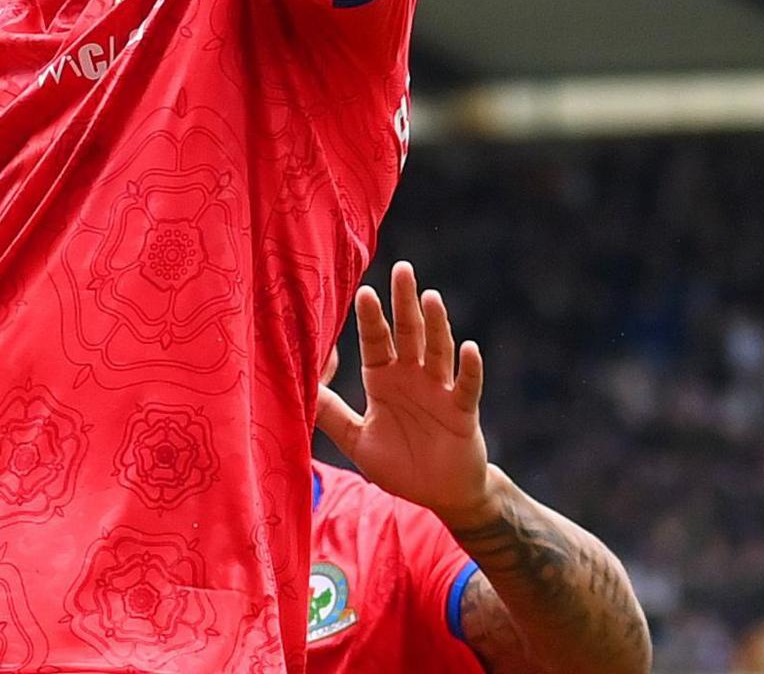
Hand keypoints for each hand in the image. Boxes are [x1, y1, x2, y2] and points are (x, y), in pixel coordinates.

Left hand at [315, 261, 496, 529]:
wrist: (440, 496)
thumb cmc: (399, 464)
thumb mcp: (355, 438)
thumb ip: (329, 412)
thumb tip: (294, 386)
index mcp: (384, 380)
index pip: (375, 342)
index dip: (370, 319)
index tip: (363, 290)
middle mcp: (412, 378)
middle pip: (409, 333)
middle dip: (404, 303)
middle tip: (402, 268)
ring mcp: (440, 393)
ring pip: (438, 352)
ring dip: (436, 325)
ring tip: (430, 297)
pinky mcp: (463, 414)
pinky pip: (466, 388)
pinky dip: (469, 369)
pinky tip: (469, 348)